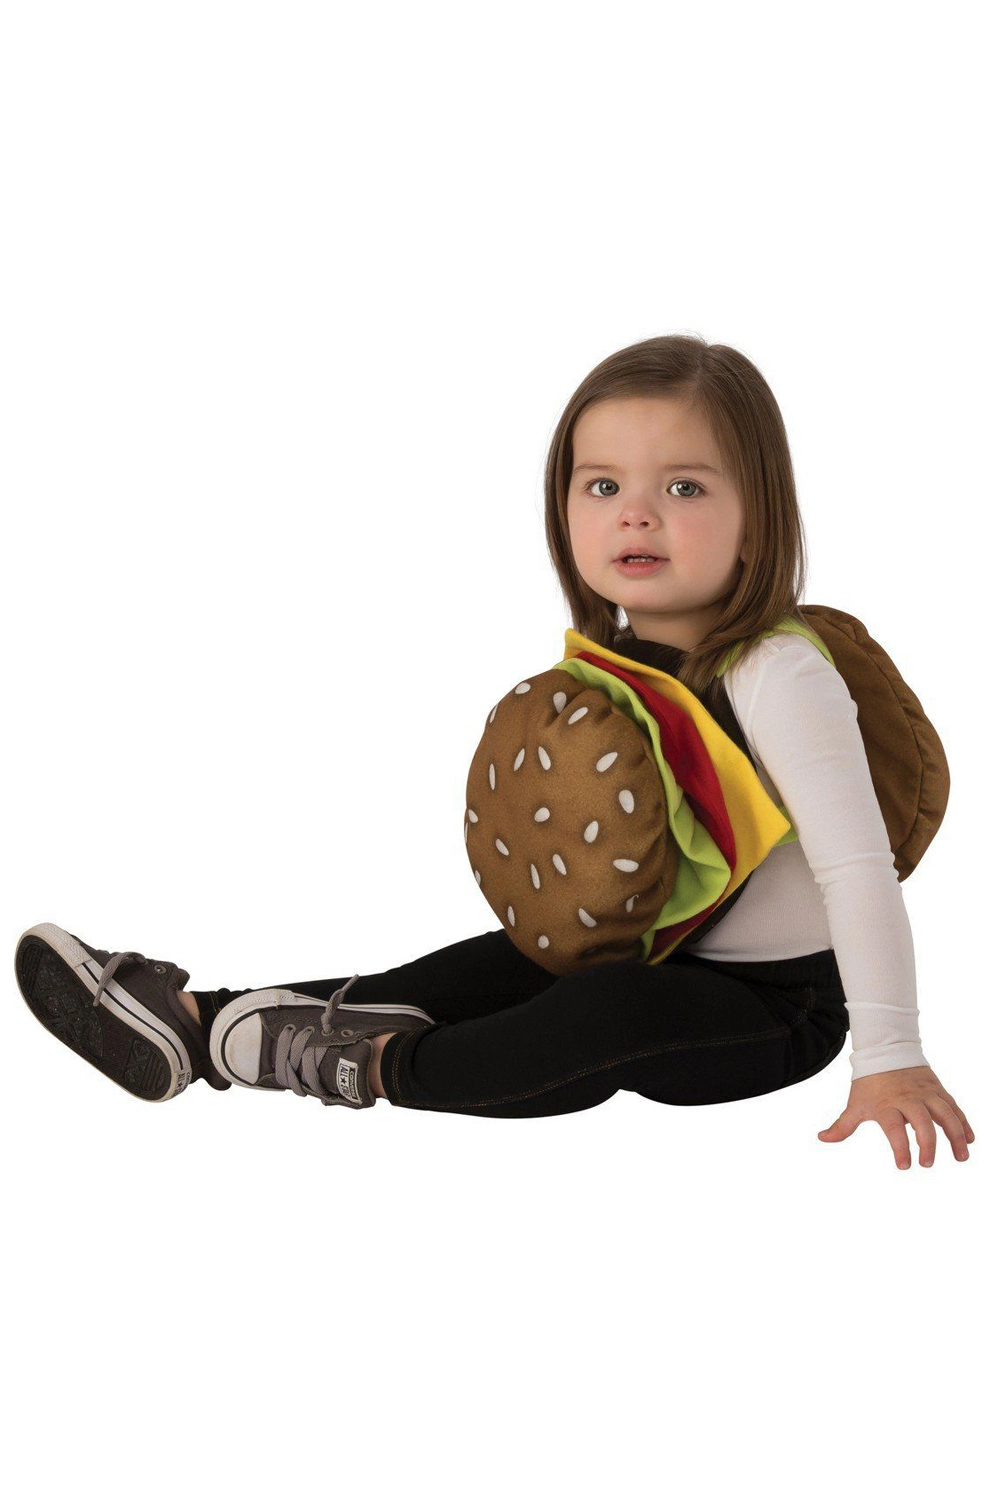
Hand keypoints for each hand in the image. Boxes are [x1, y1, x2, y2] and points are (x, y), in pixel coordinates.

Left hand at [817, 1065, 975, 1168]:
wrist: (886, 1049)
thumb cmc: (870, 1081)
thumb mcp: (856, 1103)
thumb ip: (843, 1125)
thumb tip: (822, 1138)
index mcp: (887, 1104)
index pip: (893, 1129)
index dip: (899, 1147)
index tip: (904, 1166)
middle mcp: (908, 1099)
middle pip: (922, 1122)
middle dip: (927, 1144)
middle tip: (927, 1163)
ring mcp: (926, 1093)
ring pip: (945, 1114)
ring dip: (955, 1136)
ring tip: (961, 1157)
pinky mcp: (938, 1090)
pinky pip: (954, 1107)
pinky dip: (963, 1123)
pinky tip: (969, 1140)